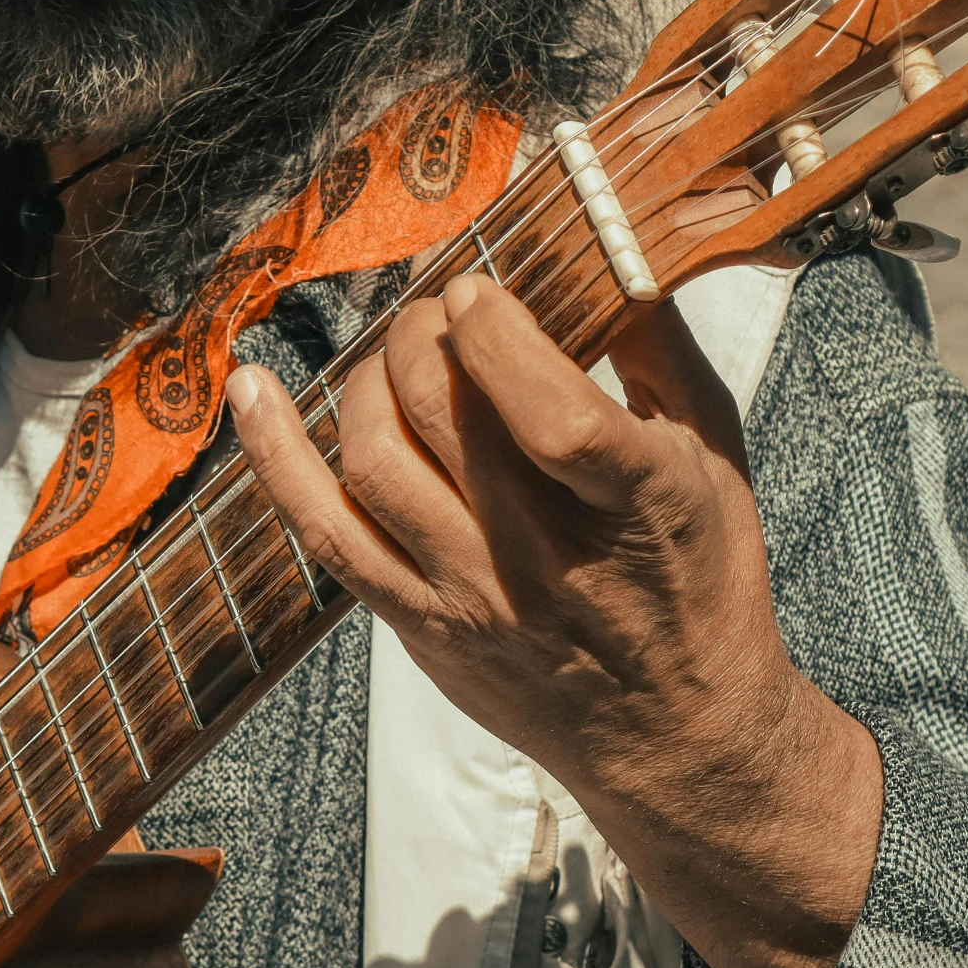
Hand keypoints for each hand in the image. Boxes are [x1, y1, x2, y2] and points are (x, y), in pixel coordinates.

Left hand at [225, 274, 882, 967]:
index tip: (478, 287)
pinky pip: (323, 532)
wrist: (671, 732)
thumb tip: (607, 235)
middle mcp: (547, 556)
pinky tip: (252, 391)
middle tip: (435, 309)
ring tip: (393, 355)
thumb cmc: (700, 578)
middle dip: (422, 333)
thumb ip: (659, 346)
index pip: (546, 411)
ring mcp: (472, 597)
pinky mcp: (417, 626)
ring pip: (377, 462)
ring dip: (367, 381)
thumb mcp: (715, 457)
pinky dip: (276, 455)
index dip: (493, 332)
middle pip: (442, 416)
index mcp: (637, 503)